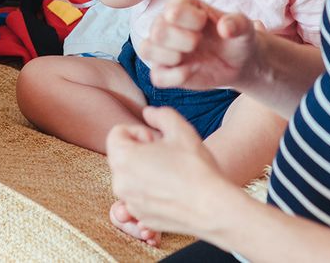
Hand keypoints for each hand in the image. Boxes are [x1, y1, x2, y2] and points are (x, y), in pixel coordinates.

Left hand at [107, 106, 238, 236]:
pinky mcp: (141, 217)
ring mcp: (130, 202)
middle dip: (140, 150)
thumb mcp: (180, 129)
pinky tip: (173, 190)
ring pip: (130, 176)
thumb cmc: (195, 167)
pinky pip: (139, 196)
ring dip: (145, 170)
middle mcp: (120, 182)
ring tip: (171, 172)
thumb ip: (160, 114)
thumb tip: (147, 113)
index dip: (139, 131)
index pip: (117, 133)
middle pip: (122, 155)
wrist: (212, 208)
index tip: (158, 140)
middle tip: (166, 155)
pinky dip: (150, 190)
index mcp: (123, 158)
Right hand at [139, 0, 259, 90]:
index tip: (204, 22)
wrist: (240, 62)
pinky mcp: (166, 71)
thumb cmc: (238, 37)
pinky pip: (156, 76)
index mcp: (183, 5)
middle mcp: (167, 24)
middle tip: (198, 41)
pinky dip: (173, 77)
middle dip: (180, 38)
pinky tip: (192, 71)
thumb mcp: (245, 27)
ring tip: (190, 57)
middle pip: (156, 30)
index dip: (187, 17)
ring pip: (146, 49)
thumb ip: (237, 23)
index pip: (171, 6)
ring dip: (169, 55)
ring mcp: (164, 48)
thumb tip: (225, 28)